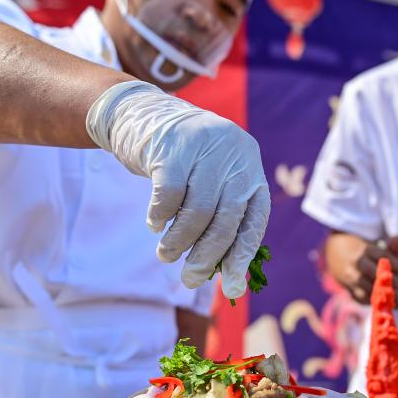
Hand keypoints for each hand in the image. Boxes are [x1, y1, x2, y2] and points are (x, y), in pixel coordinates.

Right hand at [86, 82, 269, 298]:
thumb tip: (229, 274)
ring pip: (197, 211)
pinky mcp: (173, 146)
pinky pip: (169, 196)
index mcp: (250, 168)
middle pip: (226, 218)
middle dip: (208, 256)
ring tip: (166, 254)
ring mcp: (205, 148)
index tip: (233, 284)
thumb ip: (221, 215)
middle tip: (190, 279)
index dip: (243, 254)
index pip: (255, 218)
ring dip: (179, 242)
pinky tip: (155, 225)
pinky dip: (160, 218)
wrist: (143, 113)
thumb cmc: (181, 161)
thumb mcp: (210, 180)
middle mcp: (234, 155)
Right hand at [326, 233, 397, 303]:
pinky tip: (386, 303)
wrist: (338, 257)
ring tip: (397, 298)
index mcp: (365, 250)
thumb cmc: (366, 253)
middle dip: (389, 281)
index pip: (382, 257)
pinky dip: (374, 301)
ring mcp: (350, 278)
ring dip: (383, 293)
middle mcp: (356, 264)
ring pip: (365, 287)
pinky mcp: (350, 290)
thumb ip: (391, 247)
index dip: (395, 265)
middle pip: (372, 272)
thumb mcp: (378, 247)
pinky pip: (361, 298)